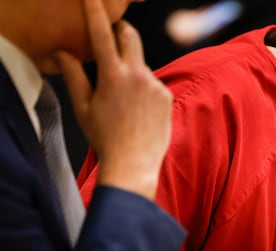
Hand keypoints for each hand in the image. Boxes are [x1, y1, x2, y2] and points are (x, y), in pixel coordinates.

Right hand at [56, 0, 172, 199]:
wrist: (134, 164)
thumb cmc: (105, 139)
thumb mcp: (83, 108)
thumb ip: (74, 76)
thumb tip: (63, 53)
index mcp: (113, 76)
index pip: (103, 34)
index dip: (96, 12)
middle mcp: (138, 76)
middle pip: (130, 36)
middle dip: (120, 31)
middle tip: (111, 39)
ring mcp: (155, 85)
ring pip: (141, 64)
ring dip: (131, 70)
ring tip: (124, 101)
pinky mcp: (166, 95)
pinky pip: (153, 82)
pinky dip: (144, 88)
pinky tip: (138, 110)